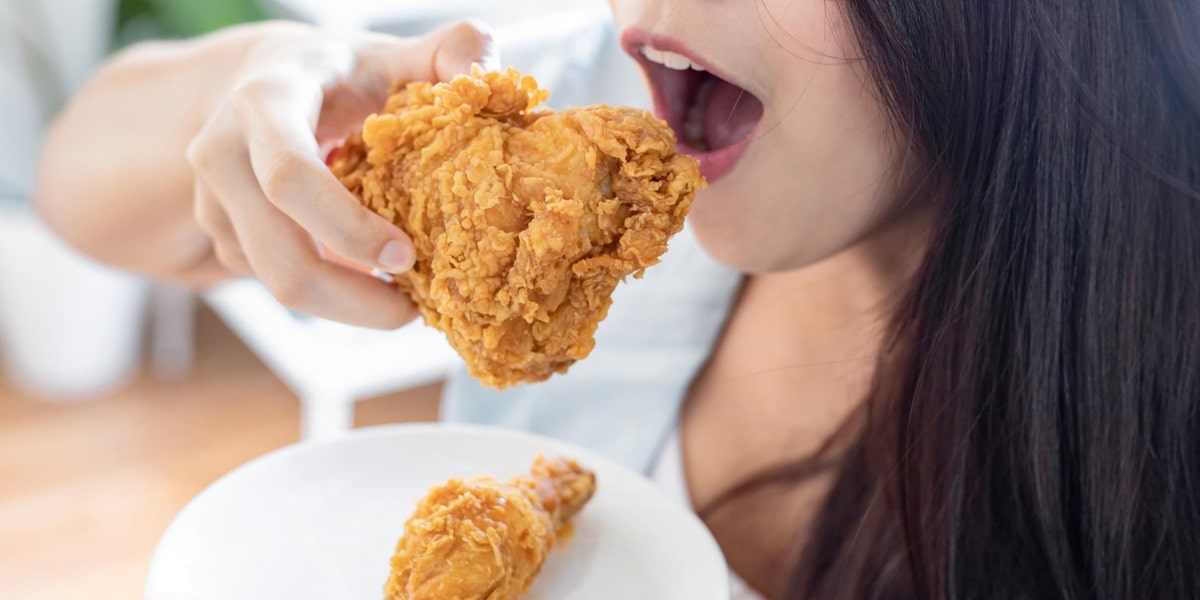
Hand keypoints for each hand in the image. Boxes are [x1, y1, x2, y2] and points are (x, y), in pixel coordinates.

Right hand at [186, 20, 497, 328]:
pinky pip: (278, 282)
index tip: (407, 255)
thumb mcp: (387, 53)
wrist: (257, 81)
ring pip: (277, 283)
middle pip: (279, 258)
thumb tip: (481, 73)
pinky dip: (330, 294)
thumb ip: (446, 51)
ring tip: (404, 300)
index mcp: (265, 102)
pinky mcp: (222, 238)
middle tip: (416, 311)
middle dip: (351, 301)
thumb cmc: (337, 73)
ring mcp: (215, 203)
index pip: (289, 176)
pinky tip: (370, 279)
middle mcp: (224, 155)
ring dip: (345, 305)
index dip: (347, 227)